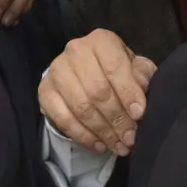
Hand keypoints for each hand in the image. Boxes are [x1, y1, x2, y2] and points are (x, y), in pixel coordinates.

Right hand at [39, 29, 156, 156]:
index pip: (115, 67)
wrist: (84, 72)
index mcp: (101, 41)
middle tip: (130, 137)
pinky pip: (63, 118)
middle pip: (98, 90)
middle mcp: (76, 50)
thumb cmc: (115, 71)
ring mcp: (56, 70)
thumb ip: (141, 76)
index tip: (139, 114)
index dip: (128, 93)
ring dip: (102, 131)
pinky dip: (83, 136)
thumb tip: (142, 89)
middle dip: (116, 118)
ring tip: (117, 145)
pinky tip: (98, 145)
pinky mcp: (45, 90)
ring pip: (81, 106)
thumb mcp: (134, 68)